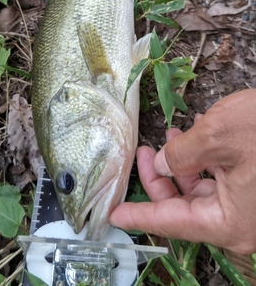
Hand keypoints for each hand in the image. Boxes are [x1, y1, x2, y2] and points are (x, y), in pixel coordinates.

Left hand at [109, 89, 255, 253]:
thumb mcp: (218, 135)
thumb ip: (182, 154)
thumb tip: (163, 164)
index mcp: (230, 221)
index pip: (173, 222)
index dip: (141, 216)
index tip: (115, 217)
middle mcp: (239, 219)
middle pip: (185, 206)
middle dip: (159, 178)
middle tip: (142, 153)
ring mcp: (249, 204)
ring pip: (201, 190)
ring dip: (180, 164)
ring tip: (167, 137)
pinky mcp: (254, 186)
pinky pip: (218, 178)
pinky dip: (200, 160)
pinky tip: (191, 137)